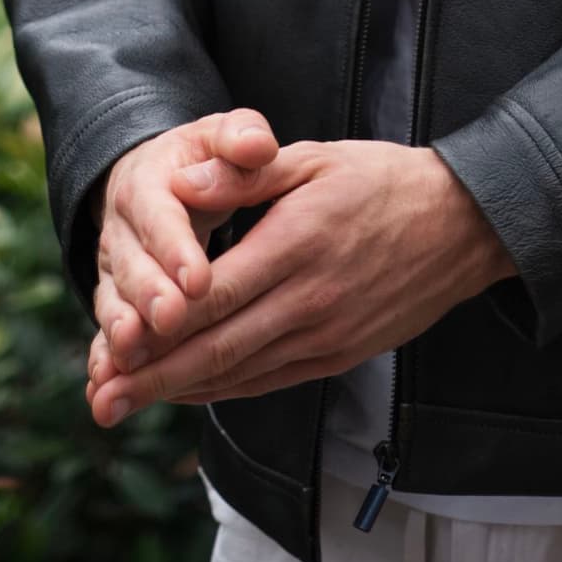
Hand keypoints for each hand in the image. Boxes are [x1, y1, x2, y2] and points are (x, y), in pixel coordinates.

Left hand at [87, 140, 510, 421]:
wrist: (461, 225)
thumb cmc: (380, 180)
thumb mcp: (311, 158)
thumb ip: (241, 175)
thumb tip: (178, 184)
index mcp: (297, 245)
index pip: (212, 297)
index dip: (156, 327)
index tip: (107, 345)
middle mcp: (309, 302)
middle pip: (216, 350)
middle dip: (152, 378)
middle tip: (100, 398)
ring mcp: (326, 336)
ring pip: (240, 375)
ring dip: (178, 393)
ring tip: (124, 403)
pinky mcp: (338, 355)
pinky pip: (269, 380)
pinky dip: (222, 390)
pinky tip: (187, 392)